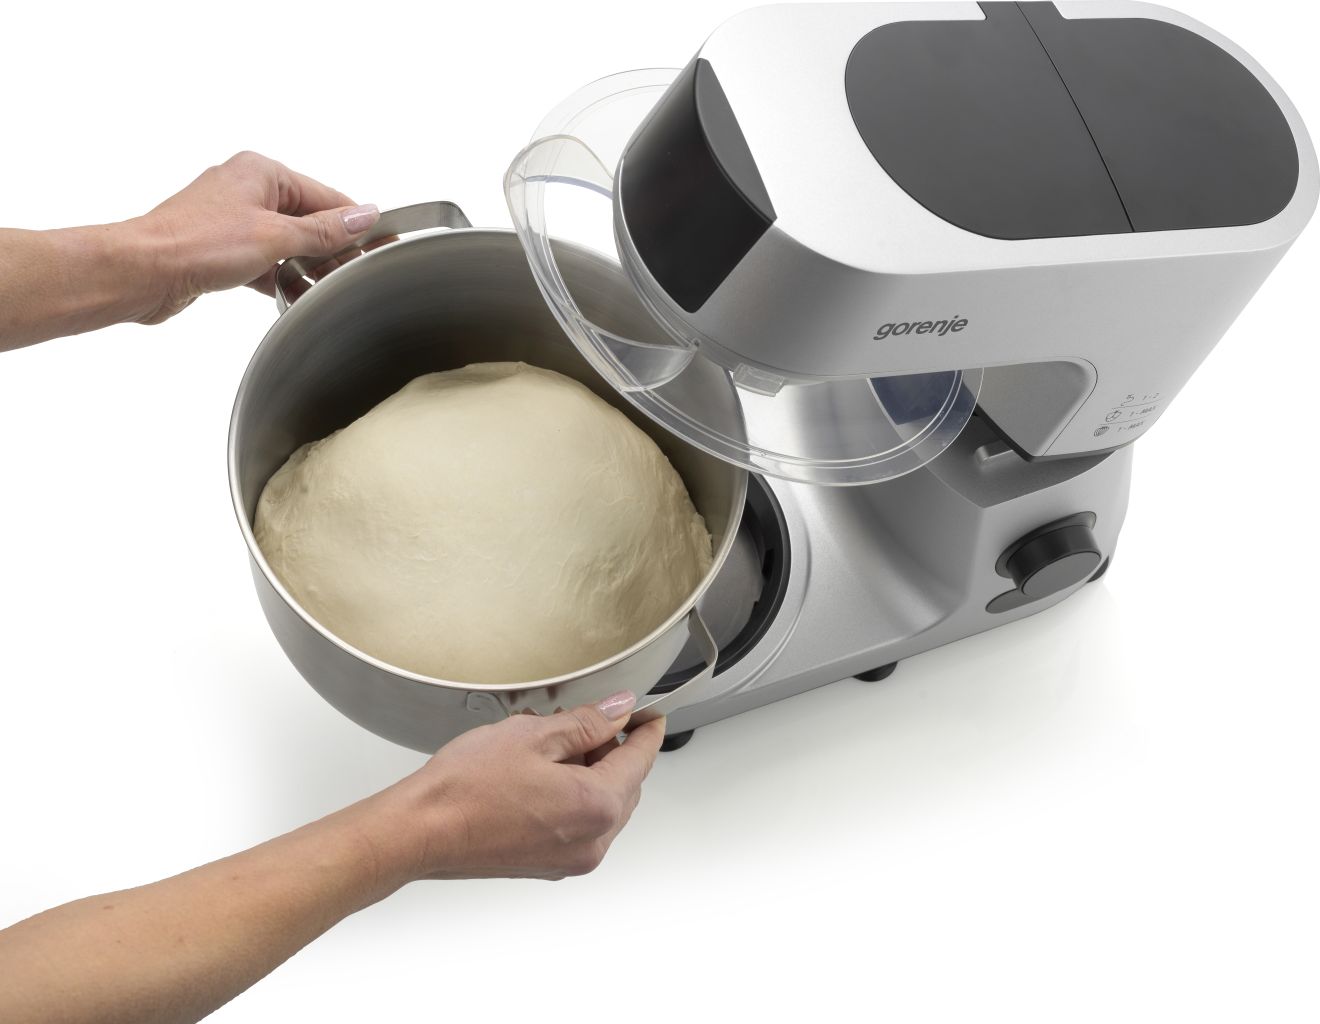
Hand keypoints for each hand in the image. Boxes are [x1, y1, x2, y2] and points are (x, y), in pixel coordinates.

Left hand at [132, 150, 378, 323]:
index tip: (378, 245)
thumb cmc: (195, 243)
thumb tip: (363, 216)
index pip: (325, 197)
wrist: (142, 272)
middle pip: (308, 220)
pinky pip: (265, 261)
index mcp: (261, 172)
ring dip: (304, 268)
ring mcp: (233, 220)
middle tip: (351, 276)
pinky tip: (290, 297)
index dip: (354, 224)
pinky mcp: (222, 248)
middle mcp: (247, 189)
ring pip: (287, 244)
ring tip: (321, 290)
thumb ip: (324, 230)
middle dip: (329, 250)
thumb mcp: (275, 236)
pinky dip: (279, 278)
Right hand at [365, 691, 666, 882]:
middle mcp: (591, 843)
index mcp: (597, 808)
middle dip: (608, 749)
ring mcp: (569, 859)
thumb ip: (587, 723)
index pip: (641, 762)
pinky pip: (575, 823)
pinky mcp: (545, 864)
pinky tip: (536, 771)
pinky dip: (567, 794)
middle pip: (623, 785)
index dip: (646, 731)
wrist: (420, 830)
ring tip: (546, 742)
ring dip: (584, 771)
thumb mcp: (534, 735)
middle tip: (580, 720)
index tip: (649, 714)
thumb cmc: (466, 788)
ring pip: (598, 804)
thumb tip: (619, 711)